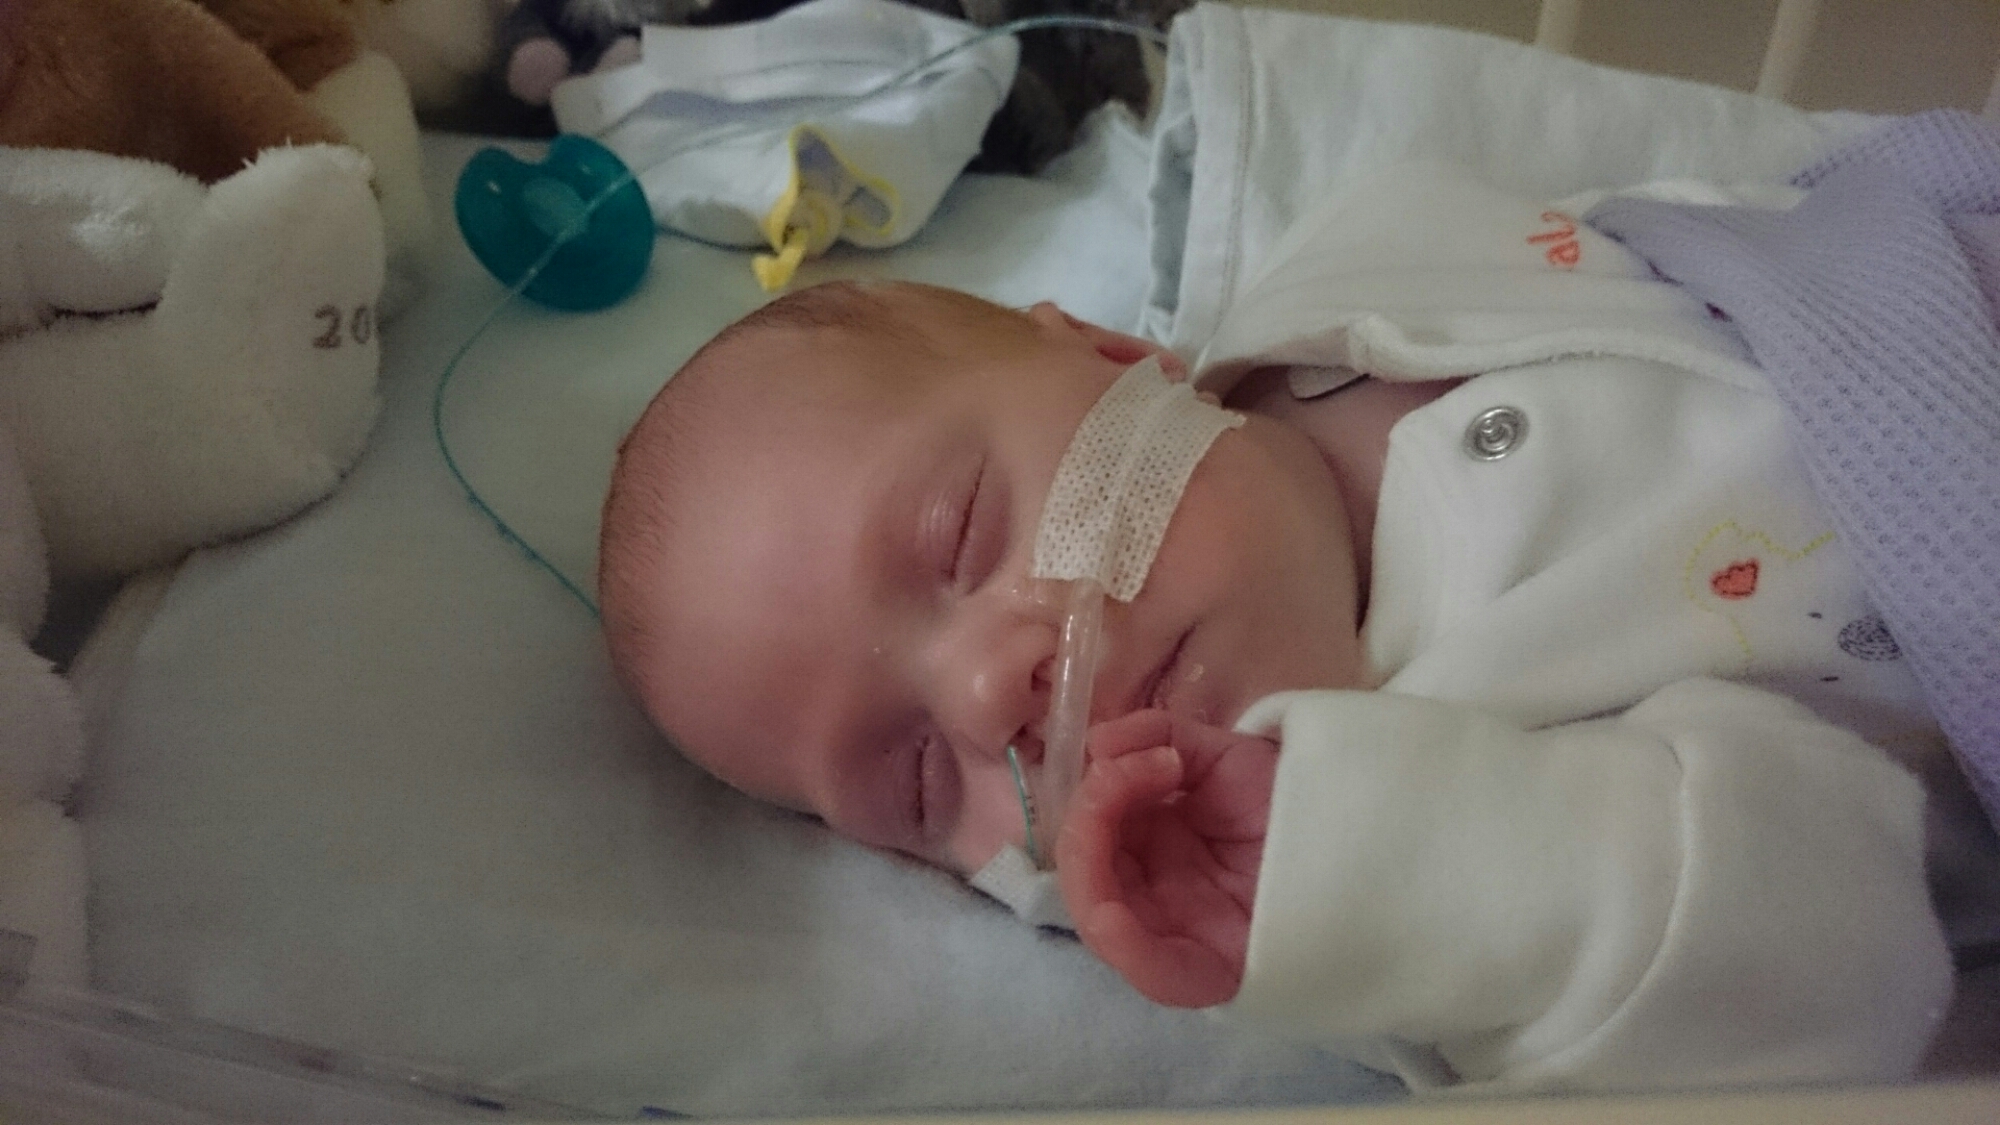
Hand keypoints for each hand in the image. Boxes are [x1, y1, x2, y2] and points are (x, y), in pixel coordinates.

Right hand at [1056, 709, 1276, 1007]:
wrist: (1368, 830)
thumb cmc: (1293, 797)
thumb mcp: (1221, 754)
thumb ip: (1158, 736)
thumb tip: (1097, 743)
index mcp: (1151, 847)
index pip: (1092, 834)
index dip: (1096, 793)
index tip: (1150, 753)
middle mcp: (1156, 891)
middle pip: (1089, 872)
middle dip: (1091, 815)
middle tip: (1130, 769)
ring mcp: (1180, 932)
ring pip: (1103, 919)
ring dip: (1091, 861)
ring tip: (1118, 798)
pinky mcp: (1212, 971)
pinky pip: (1154, 973)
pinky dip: (1123, 948)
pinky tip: (1111, 916)